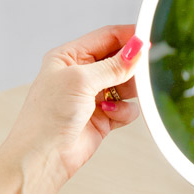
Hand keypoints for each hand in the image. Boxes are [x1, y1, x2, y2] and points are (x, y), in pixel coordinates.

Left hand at [0, 26, 144, 193]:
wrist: (43, 156)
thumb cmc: (49, 116)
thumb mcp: (81, 80)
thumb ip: (113, 65)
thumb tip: (137, 48)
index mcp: (70, 56)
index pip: (107, 37)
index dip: (129, 37)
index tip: (150, 39)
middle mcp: (82, 75)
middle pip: (120, 60)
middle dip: (132, 67)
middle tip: (144, 73)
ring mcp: (93, 97)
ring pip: (126, 85)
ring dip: (129, 92)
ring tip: (118, 98)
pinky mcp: (103, 118)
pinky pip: (126, 108)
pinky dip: (124, 111)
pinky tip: (110, 115)